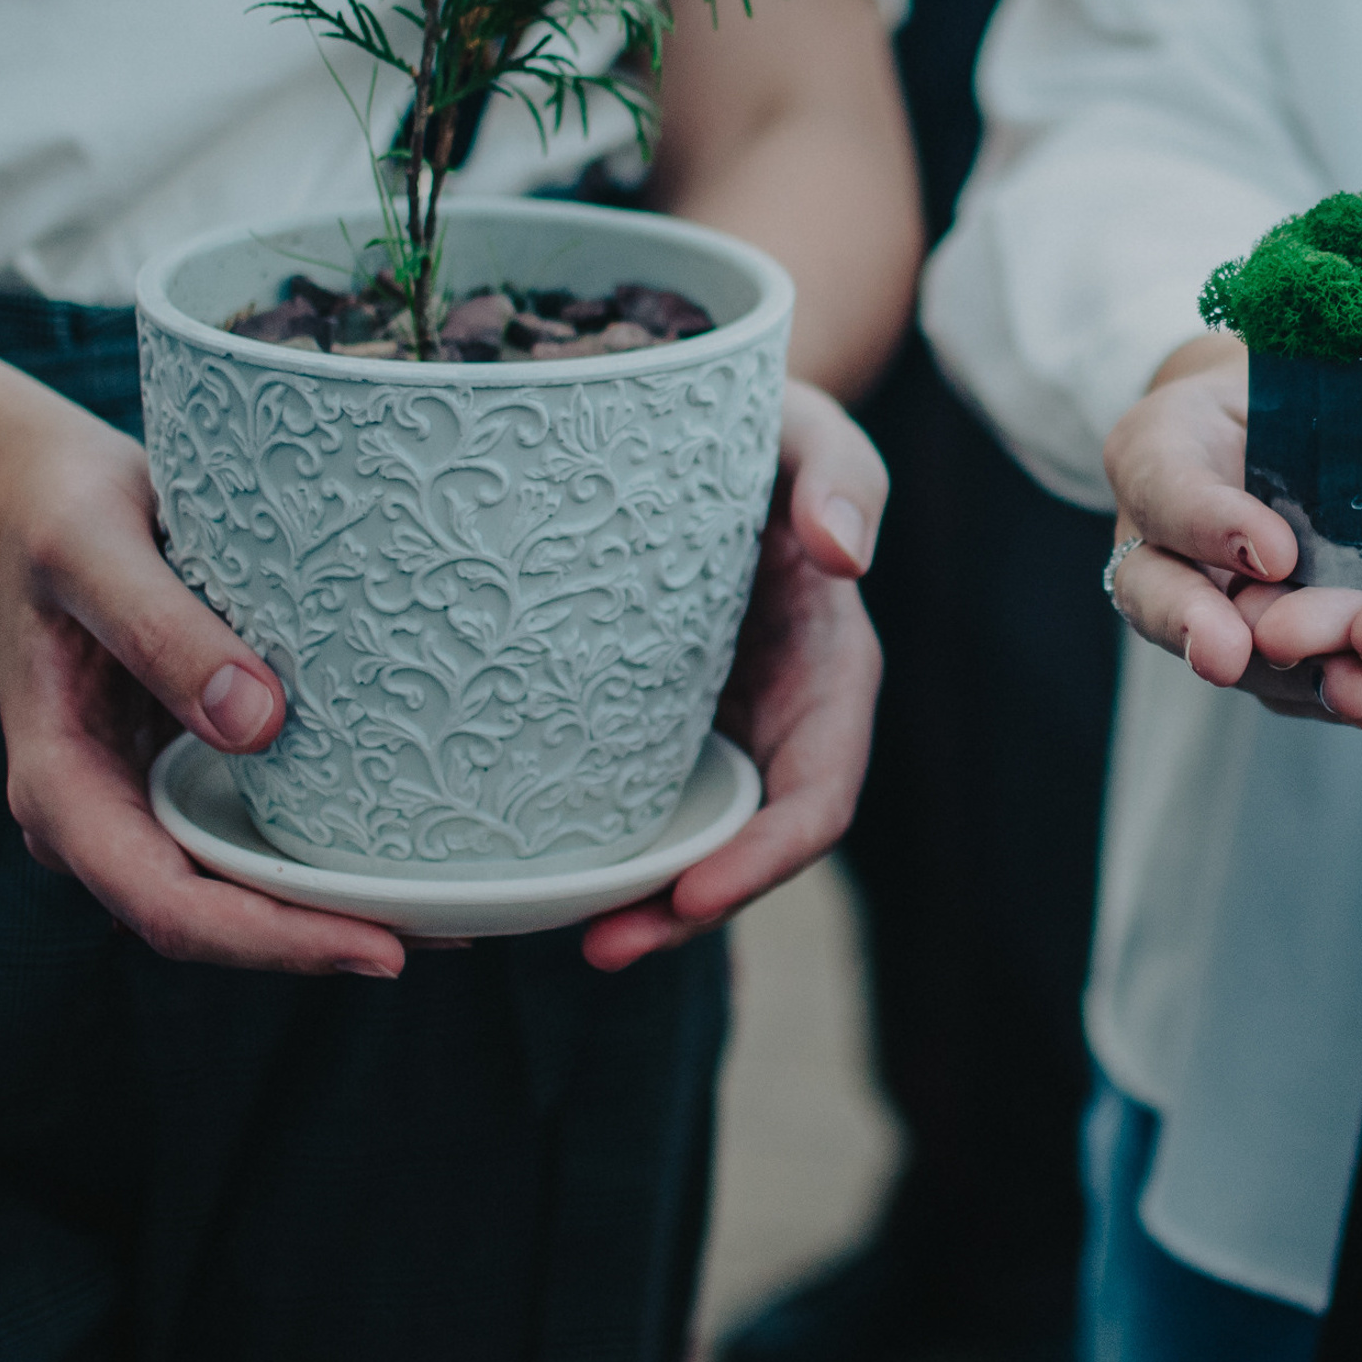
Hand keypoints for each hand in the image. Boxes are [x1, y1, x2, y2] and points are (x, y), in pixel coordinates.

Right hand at [0, 391, 406, 977]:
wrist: (33, 490)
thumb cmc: (61, 511)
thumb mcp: (93, 551)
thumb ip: (160, 631)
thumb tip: (256, 724)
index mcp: (60, 788)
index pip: (169, 906)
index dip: (276, 941)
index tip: (383, 949)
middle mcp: (100, 816)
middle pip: (215, 920)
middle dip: (324, 941)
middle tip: (456, 936)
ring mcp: (142, 798)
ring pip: (239, 891)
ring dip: (333, 910)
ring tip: (456, 912)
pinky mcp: (185, 766)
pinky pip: (254, 834)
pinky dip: (323, 854)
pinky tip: (408, 847)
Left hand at [581, 380, 886, 969]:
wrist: (691, 415)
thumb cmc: (758, 421)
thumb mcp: (808, 430)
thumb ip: (841, 474)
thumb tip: (846, 551)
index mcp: (830, 670)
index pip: (817, 796)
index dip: (763, 859)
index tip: (694, 895)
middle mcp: (776, 717)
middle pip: (746, 847)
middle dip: (684, 912)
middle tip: (597, 946)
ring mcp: (709, 725)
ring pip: (683, 842)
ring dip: (631, 902)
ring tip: (550, 933)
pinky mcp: (638, 717)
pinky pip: (625, 798)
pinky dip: (587, 846)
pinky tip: (516, 863)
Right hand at [1099, 336, 1361, 729]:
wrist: (1301, 416)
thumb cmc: (1293, 378)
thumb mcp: (1295, 354)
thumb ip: (1322, 377)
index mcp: (1158, 445)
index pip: (1162, 481)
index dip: (1208, 521)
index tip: (1272, 552)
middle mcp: (1160, 532)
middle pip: (1154, 589)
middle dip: (1195, 625)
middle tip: (1230, 653)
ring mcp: (1200, 594)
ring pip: (1219, 647)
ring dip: (1280, 676)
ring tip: (1346, 690)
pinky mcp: (1258, 639)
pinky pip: (1277, 680)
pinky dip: (1321, 695)